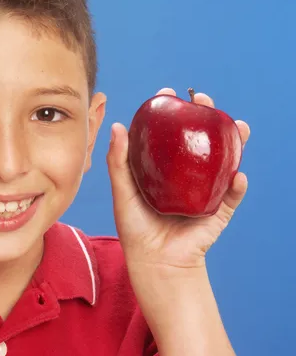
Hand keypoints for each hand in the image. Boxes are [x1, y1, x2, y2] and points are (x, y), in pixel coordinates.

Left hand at [106, 88, 249, 271]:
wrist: (154, 262)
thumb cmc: (134, 227)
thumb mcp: (122, 190)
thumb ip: (118, 161)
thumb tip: (117, 125)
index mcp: (164, 169)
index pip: (170, 133)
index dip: (171, 112)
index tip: (168, 93)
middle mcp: (186, 176)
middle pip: (201, 140)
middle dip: (207, 117)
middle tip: (204, 100)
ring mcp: (204, 192)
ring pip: (223, 161)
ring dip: (235, 142)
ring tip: (237, 126)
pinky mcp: (217, 213)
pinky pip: (231, 197)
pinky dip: (237, 186)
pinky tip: (238, 174)